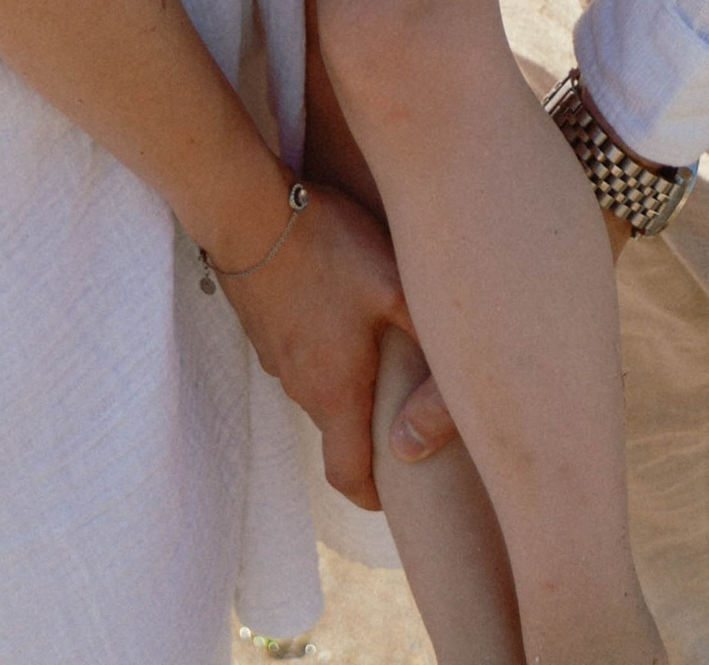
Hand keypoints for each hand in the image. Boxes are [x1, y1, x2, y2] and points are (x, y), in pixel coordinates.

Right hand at [217, 178, 417, 512]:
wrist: (247, 212)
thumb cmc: (326, 248)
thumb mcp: (392, 284)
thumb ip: (426, 333)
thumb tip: (461, 373)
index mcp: (334, 391)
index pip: (347, 475)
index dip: (371, 496)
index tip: (394, 492)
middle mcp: (300, 385)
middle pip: (337, 429)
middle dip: (367, 428)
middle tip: (403, 401)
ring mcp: (274, 357)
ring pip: (317, 389)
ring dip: (343, 382)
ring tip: (375, 345)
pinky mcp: (260, 328)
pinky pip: (297, 356)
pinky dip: (320, 350)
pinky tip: (337, 307)